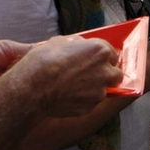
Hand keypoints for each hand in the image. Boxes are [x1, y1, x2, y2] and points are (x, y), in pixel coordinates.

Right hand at [6, 35, 121, 117]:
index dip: (103, 58)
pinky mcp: (90, 107)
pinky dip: (82, 101)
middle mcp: (105, 71)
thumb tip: (80, 46)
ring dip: (93, 89)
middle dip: (106, 75)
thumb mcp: (60, 41)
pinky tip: (67, 96)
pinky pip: (90, 103)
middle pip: (115, 74)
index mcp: (100, 51)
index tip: (96, 61)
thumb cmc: (44, 62)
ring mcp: (98, 91)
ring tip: (73, 88)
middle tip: (90, 76)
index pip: (112, 54)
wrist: (33, 87)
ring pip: (103, 90)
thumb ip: (77, 44)